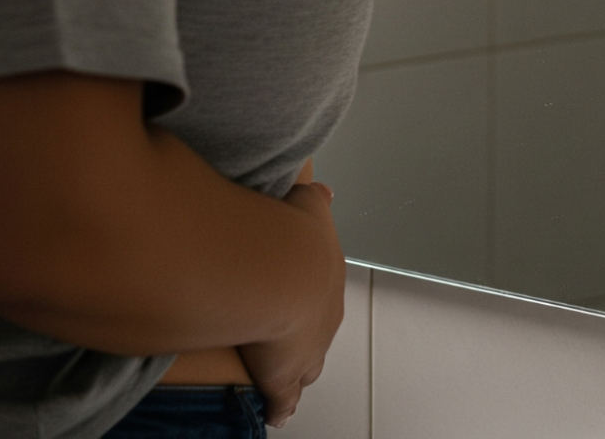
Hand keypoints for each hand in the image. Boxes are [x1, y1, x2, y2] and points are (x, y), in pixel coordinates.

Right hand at [238, 181, 343, 426]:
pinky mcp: (284, 378)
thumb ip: (316, 199)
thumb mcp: (309, 205)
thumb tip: (326, 192)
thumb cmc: (291, 237)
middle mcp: (324, 315)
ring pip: (307, 364)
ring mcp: (308, 349)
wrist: (280, 273)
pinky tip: (276, 412)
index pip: (324, 290)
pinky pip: (284, 398)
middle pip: (319, 329)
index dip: (311, 293)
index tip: (300, 294)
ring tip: (281, 367)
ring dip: (297, 364)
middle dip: (307, 330)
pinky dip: (281, 406)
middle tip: (290, 332)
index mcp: (328, 276)